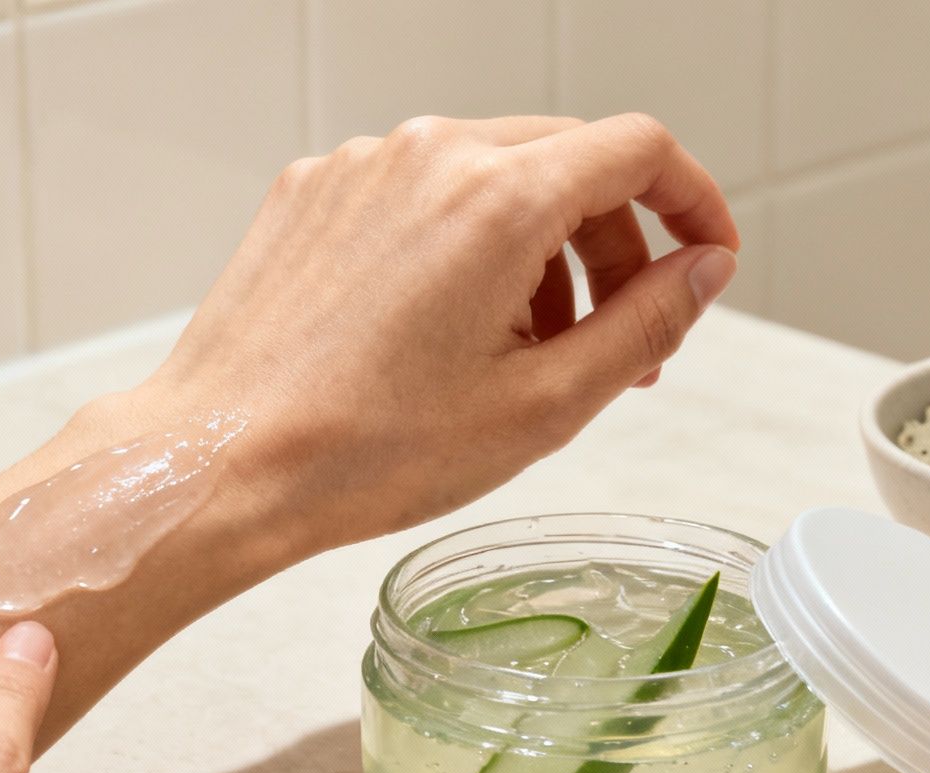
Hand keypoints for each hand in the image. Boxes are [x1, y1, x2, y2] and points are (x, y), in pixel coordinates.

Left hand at [128, 113, 739, 554]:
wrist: (222, 465)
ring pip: (493, 177)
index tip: (706, 256)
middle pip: (569, 160)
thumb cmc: (363, 453)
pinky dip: (462, 247)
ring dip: (539, 251)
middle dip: (615, 245)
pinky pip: (419, 195)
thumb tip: (705, 270)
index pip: (638, 150)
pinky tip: (446, 337)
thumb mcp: (544, 405)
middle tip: (624, 340)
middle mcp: (427, 156)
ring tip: (530, 356)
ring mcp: (360, 168)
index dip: (693, 201)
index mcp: (497, 197)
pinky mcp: (312, 193)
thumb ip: (647, 323)